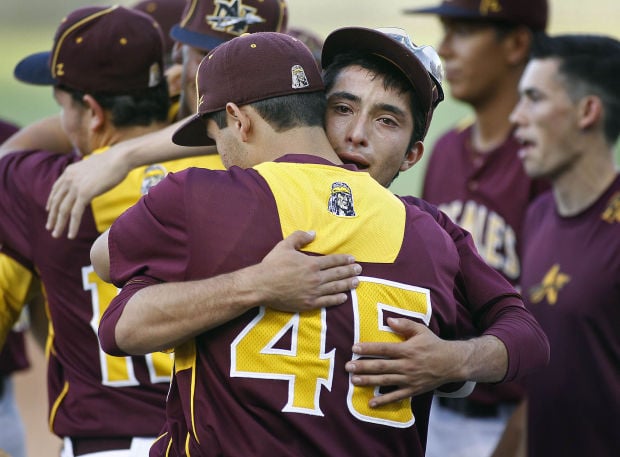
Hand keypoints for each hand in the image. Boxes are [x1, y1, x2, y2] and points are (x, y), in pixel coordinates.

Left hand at [46, 150, 129, 238]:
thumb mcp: (93, 167)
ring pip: (63, 210)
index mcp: (69, 172)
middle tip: (50, 228)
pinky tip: (71, 235)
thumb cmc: (113, 162)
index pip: (56, 190)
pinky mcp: (85, 194)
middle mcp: (69, 179)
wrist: (119, 158)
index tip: (50, 210)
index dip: (52, 201)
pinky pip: (75, 214)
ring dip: (59, 224)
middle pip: (57, 202)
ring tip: (57, 235)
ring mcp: (76, 186)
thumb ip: (86, 175)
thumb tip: (90, 180)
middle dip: (52, 216)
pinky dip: (72, 226)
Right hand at [256, 230, 361, 311]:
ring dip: (347, 284)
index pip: (333, 261)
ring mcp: (313, 292)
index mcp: (311, 264)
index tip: (353, 259)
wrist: (261, 285)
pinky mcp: (308, 304)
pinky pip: (327, 302)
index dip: (344, 260)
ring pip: (335, 288)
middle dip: (350, 271)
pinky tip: (344, 297)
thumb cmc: (272, 265)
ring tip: (357, 282)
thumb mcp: (285, 245)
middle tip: (359, 270)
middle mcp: (315, 278)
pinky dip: (337, 299)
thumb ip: (299, 237)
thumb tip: (313, 233)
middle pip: (337, 274)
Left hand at [345, 318, 465, 406]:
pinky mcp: (413, 390)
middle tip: (348, 367)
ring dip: (368, 381)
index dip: (368, 348)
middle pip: (381, 366)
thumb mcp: (421, 330)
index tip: (354, 348)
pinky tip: (371, 403)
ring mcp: (409, 379)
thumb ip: (405, 324)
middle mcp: (406, 365)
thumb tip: (388, 320)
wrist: (452, 363)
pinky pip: (396, 396)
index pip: (384, 349)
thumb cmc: (433, 344)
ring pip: (385, 381)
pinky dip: (383, 400)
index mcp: (407, 350)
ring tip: (353, 380)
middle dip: (363, 366)